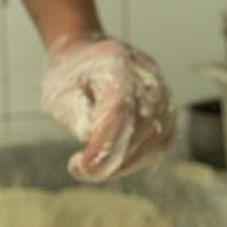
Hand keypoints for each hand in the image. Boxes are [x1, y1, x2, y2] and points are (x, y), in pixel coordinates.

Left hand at [41, 34, 175, 182]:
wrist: (86, 57)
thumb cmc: (70, 78)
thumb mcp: (58, 93)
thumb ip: (73, 112)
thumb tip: (87, 134)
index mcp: (114, 63)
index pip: (119, 109)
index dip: (103, 144)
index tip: (81, 166)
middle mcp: (145, 75)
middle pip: (141, 126)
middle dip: (112, 158)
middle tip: (83, 169)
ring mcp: (162, 91)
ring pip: (156, 138)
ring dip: (127, 162)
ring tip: (98, 167)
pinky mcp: (168, 109)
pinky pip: (164, 141)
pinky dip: (142, 159)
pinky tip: (120, 164)